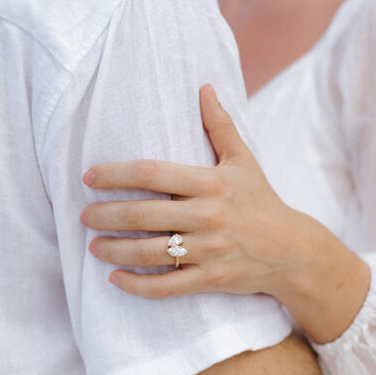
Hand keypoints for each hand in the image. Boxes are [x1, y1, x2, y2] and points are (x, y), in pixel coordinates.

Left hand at [80, 84, 368, 342]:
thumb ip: (220, 125)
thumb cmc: (261, 201)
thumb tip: (204, 87)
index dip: (115, 174)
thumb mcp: (244, 160)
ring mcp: (209, 249)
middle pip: (142, 215)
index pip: (152, 173)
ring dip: (114, 250)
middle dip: (105, 215)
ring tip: (93, 246)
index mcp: (210, 182)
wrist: (292, 250)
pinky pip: (166, 287)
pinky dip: (137, 285)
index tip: (89, 177)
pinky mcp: (211, 279)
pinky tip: (116, 279)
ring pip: (149, 253)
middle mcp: (208, 215)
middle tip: (83, 215)